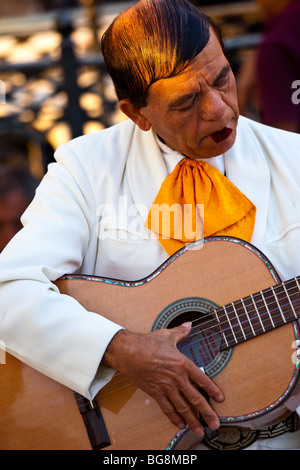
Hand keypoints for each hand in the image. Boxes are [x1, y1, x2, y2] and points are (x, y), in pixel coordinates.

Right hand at [102, 322, 223, 436]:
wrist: (129, 351)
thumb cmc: (147, 343)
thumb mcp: (167, 335)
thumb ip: (181, 332)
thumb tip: (189, 325)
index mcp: (183, 364)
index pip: (202, 379)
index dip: (212, 390)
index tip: (220, 399)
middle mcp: (177, 378)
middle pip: (195, 398)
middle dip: (207, 413)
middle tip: (215, 423)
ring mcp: (166, 387)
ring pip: (182, 407)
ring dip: (192, 420)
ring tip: (199, 430)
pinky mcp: (155, 392)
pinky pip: (166, 408)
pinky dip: (174, 418)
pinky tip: (179, 424)